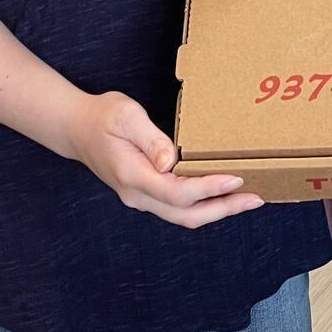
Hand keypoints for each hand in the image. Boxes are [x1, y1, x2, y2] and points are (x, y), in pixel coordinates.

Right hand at [59, 91, 262, 227]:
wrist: (76, 129)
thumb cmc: (102, 117)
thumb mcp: (126, 117)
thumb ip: (150, 138)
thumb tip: (170, 161)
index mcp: (132, 176)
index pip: (177, 192)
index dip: (209, 188)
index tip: (236, 178)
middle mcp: (137, 195)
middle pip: (186, 214)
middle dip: (223, 208)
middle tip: (255, 198)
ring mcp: (140, 198)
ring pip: (183, 215)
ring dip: (216, 209)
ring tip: (246, 199)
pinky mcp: (146, 194)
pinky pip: (178, 207)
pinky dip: (203, 204)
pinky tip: (221, 194)